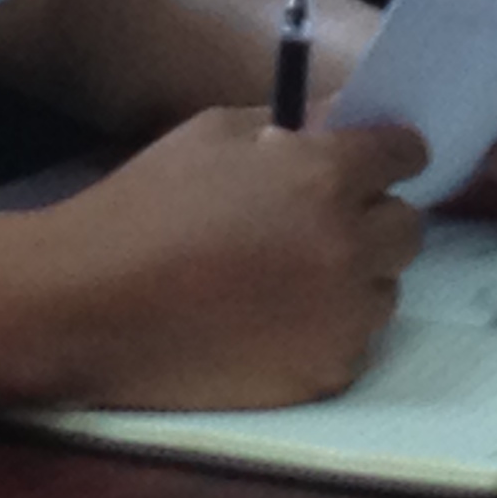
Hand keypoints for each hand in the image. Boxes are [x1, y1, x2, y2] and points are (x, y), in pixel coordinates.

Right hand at [29, 108, 427, 409]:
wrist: (88, 305)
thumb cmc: (146, 205)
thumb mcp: (217, 132)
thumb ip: (296, 125)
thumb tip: (344, 123)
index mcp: (326, 176)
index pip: (406, 153)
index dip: (388, 153)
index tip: (371, 162)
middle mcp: (350, 245)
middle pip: (408, 225)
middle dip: (373, 216)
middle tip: (321, 222)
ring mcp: (342, 316)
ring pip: (386, 287)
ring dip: (356, 276)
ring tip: (292, 278)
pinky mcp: (325, 373)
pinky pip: (356, 341)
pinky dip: (329, 329)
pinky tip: (275, 322)